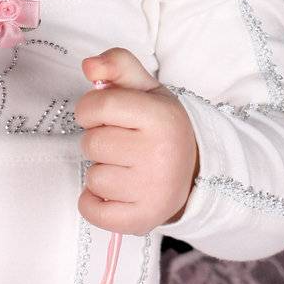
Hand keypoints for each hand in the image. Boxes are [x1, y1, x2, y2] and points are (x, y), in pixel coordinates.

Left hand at [73, 47, 200, 234]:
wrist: (194, 171)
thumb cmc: (160, 127)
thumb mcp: (146, 89)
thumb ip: (117, 64)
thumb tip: (89, 67)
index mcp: (161, 117)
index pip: (99, 106)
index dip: (90, 109)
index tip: (101, 114)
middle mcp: (160, 154)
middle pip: (92, 143)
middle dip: (98, 140)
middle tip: (121, 143)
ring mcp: (153, 190)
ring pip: (92, 178)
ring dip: (100, 171)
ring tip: (124, 167)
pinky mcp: (143, 219)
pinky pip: (92, 211)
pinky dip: (93, 202)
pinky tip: (114, 191)